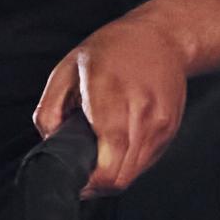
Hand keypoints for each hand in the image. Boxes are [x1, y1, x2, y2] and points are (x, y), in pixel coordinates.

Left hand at [33, 14, 188, 197]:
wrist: (163, 37)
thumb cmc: (112, 49)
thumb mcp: (67, 69)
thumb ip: (49, 110)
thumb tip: (50, 144)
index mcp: (110, 98)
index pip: (108, 163)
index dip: (88, 181)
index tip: (75, 175)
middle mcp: (141, 115)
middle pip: (120, 177)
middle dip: (96, 182)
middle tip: (81, 170)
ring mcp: (159, 125)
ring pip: (133, 174)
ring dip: (113, 173)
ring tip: (98, 154)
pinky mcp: (169, 130)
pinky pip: (146, 161)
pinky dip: (128, 162)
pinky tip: (117, 144)